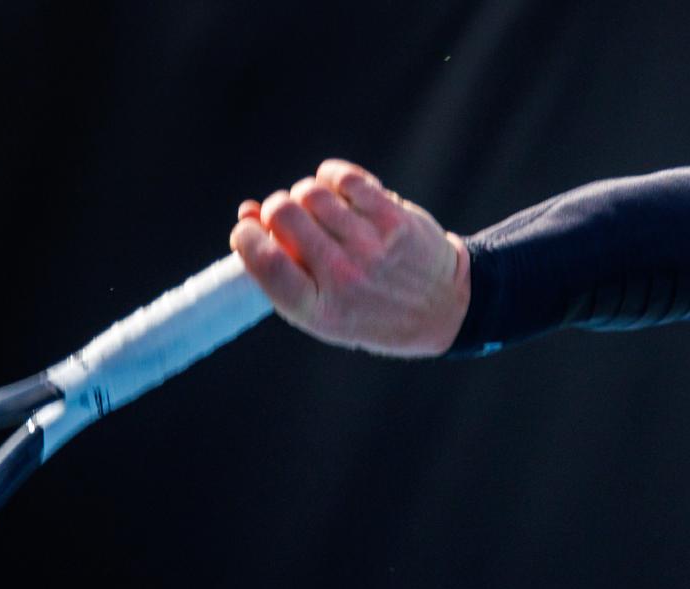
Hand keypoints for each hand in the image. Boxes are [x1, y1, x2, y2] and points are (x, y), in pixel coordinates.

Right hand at [230, 158, 469, 355]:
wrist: (443, 307)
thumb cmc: (367, 307)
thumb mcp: (320, 307)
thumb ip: (278, 268)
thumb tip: (245, 212)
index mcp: (319, 310)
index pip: (263, 261)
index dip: (245, 236)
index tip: (249, 230)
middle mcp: (345, 279)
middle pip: (282, 214)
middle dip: (275, 209)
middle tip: (289, 220)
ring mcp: (371, 247)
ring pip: (310, 193)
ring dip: (306, 195)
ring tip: (320, 212)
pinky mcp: (393, 219)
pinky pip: (344, 178)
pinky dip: (332, 178)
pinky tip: (338, 193)